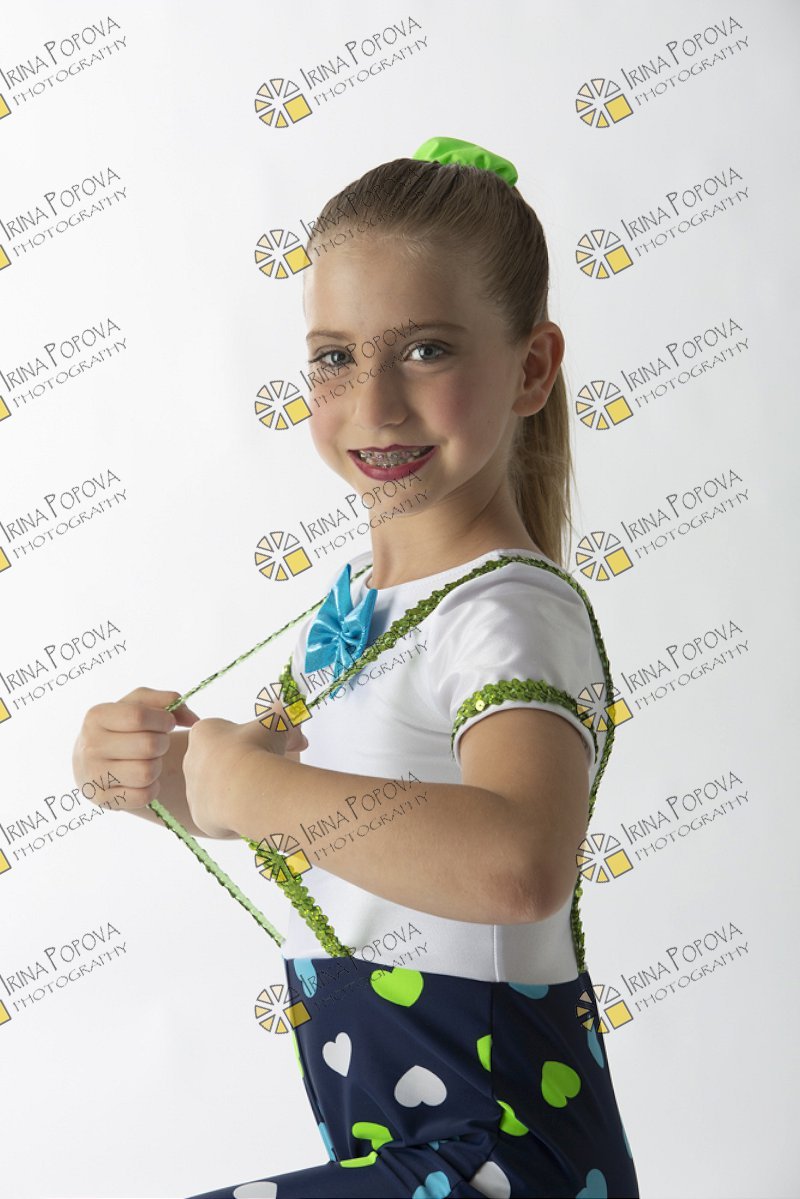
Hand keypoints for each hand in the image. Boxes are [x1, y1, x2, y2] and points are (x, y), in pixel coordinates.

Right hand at [72, 687, 199, 810]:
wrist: (93, 761)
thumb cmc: (123, 728)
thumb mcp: (139, 705)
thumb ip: (168, 701)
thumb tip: (193, 719)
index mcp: (97, 716)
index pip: (139, 716)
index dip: (163, 720)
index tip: (168, 723)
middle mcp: (90, 746)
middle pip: (148, 745)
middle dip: (162, 744)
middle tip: (158, 744)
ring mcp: (93, 775)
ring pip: (146, 772)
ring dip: (157, 766)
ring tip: (149, 760)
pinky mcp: (102, 799)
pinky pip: (144, 795)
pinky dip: (152, 788)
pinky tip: (143, 780)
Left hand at [183, 715, 307, 837]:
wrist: (247, 788)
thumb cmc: (258, 749)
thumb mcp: (275, 723)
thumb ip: (281, 713)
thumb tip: (291, 706)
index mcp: (203, 733)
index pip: (221, 735)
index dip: (245, 741)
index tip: (261, 747)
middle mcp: (191, 760)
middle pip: (217, 762)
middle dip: (238, 766)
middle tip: (262, 770)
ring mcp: (193, 789)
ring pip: (216, 789)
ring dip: (235, 789)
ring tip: (256, 792)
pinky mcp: (198, 814)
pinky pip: (217, 814)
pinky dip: (233, 812)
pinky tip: (249, 809)